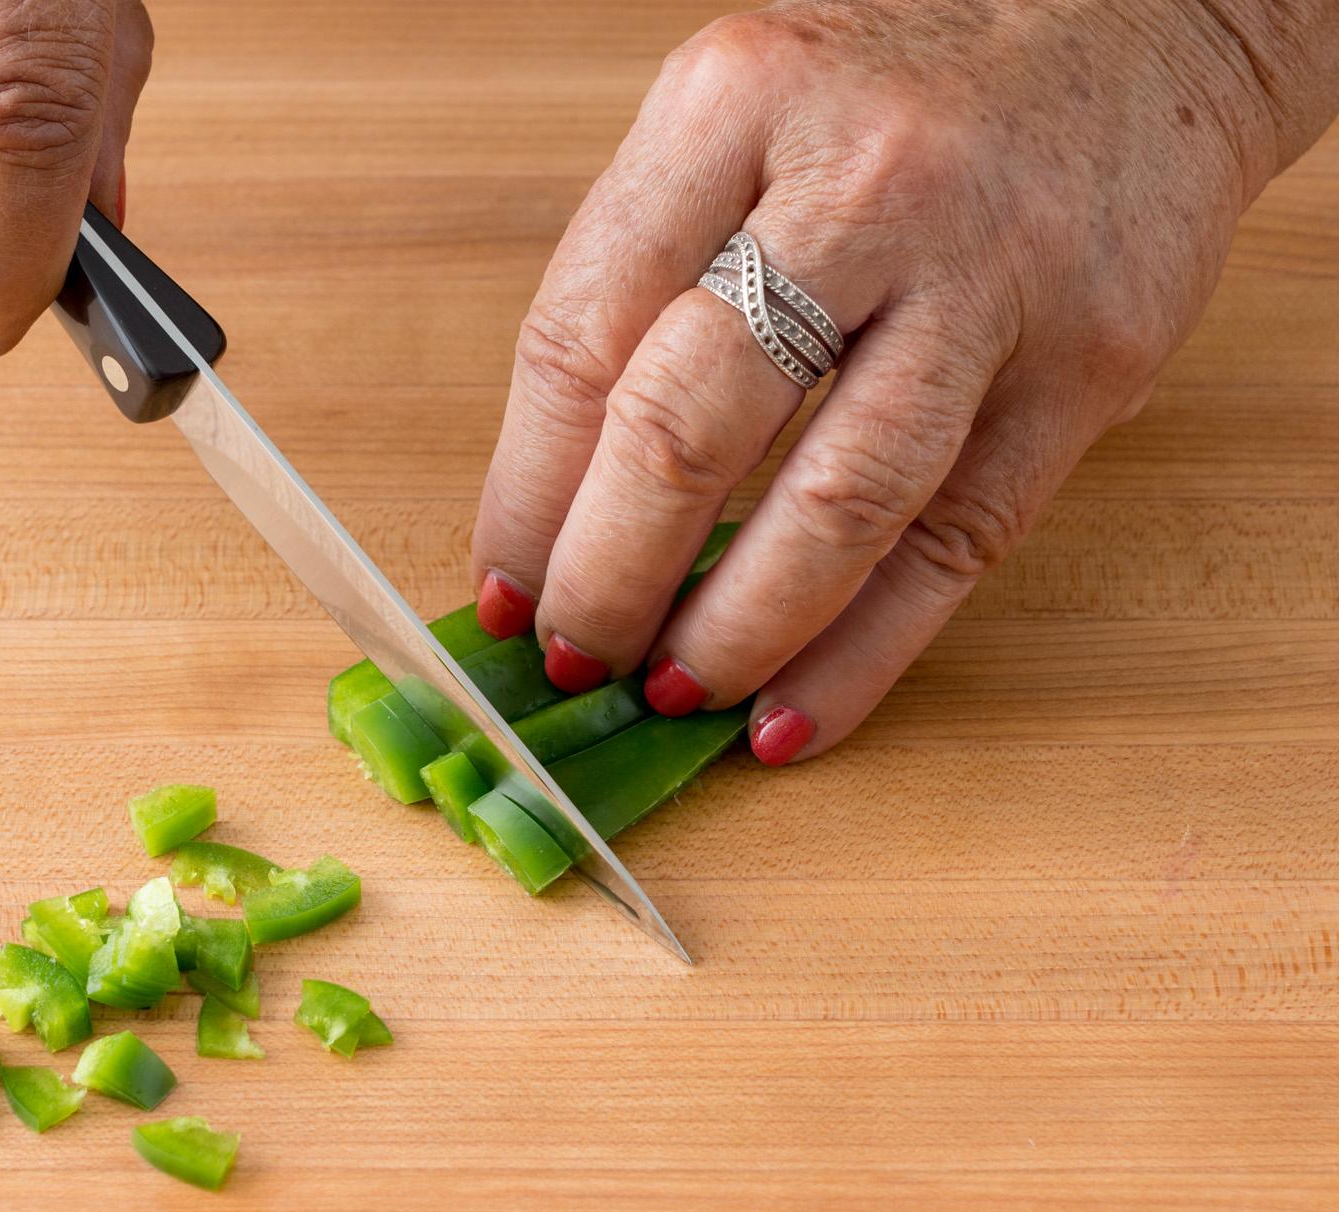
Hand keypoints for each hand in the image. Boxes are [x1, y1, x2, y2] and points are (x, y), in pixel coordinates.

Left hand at [470, 0, 1337, 763]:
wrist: (1133, 24)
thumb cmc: (889, 95)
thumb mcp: (737, 122)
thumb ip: (646, 278)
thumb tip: (552, 504)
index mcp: (735, 103)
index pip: (584, 331)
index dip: (527, 489)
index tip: (503, 585)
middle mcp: (864, 182)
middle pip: (692, 421)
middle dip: (610, 572)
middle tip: (576, 654)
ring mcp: (990, 275)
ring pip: (837, 502)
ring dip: (734, 629)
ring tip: (672, 695)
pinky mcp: (1088, 364)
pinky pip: (955, 546)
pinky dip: (863, 655)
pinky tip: (792, 717)